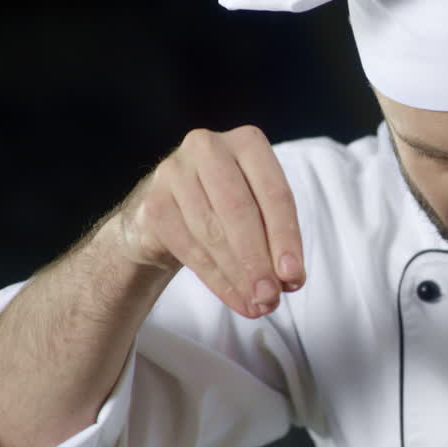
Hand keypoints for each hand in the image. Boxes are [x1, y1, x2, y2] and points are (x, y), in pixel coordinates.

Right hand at [113, 126, 304, 317]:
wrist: (169, 213)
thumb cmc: (227, 209)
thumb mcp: (259, 213)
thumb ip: (276, 240)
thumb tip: (290, 280)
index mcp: (248, 142)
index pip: (275, 193)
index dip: (286, 238)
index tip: (294, 277)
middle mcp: (209, 147)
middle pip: (240, 210)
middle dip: (258, 260)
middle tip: (271, 297)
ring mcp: (175, 171)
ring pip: (212, 231)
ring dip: (237, 275)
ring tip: (257, 304)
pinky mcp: (153, 201)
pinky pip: (187, 246)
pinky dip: (215, 278)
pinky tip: (234, 297)